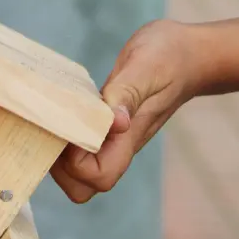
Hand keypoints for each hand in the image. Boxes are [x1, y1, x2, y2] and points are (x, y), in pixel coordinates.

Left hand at [51, 19, 205, 202]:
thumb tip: (116, 123)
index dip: (75, 163)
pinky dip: (60, 135)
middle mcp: (119, 143)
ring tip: (51, 117)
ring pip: (77, 170)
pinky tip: (56, 109)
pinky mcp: (103, 124)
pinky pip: (77, 145)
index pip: (100, 176)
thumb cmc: (169, 57)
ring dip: (57, 153)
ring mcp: (111, 137)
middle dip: (59, 167)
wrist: (188, 54)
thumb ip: (128, 94)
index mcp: (130, 136)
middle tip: (50, 127)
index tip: (66, 128)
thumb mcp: (145, 67)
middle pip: (84, 185)